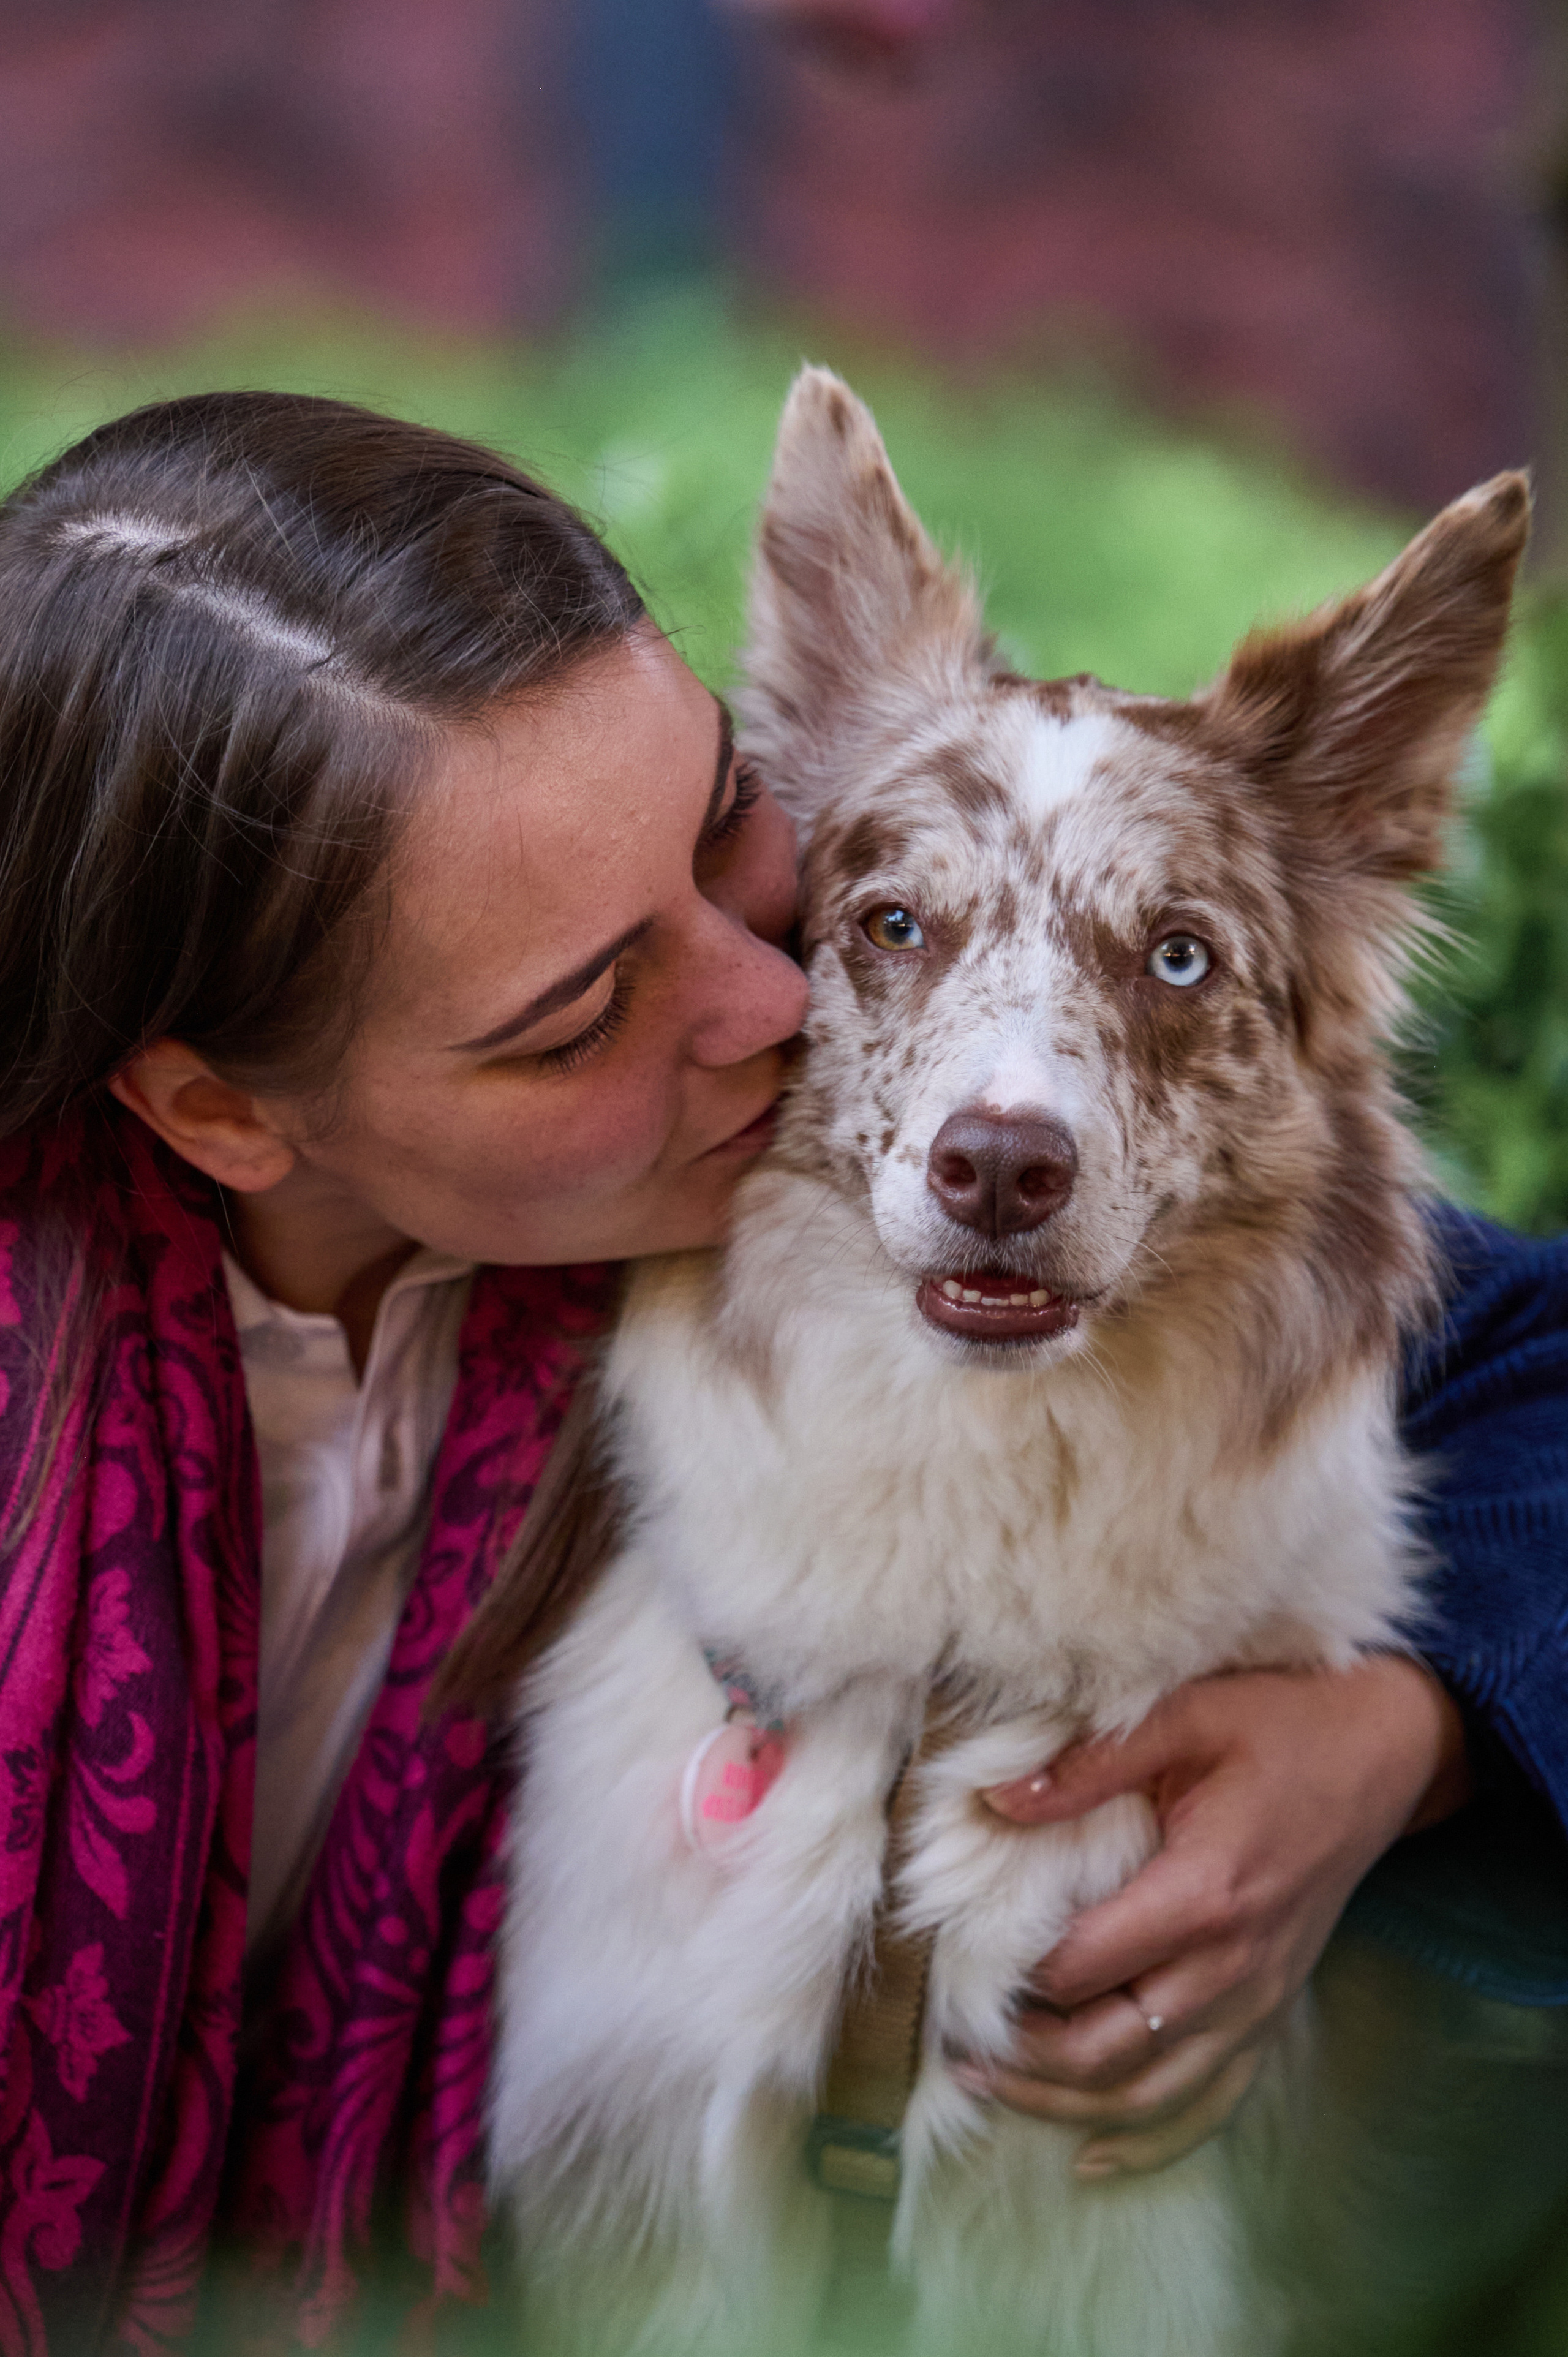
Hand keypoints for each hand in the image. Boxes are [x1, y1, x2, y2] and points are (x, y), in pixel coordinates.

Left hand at [959, 1657, 1469, 2176]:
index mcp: (1204, 1893)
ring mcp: (1258, 1999)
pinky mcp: (1271, 2010)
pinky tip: (1094, 2157)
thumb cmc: (1285, 1723)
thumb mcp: (1187, 1715)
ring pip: (1150, 2094)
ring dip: (1065, 2106)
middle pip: (1106, 2050)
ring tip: (988, 2087)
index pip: (1081, 1966)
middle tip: (952, 2040)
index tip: (953, 1957)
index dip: (1008, 1973)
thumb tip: (994, 1798)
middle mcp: (1234, 1967)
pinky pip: (1211, 2103)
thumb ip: (1089, 1764)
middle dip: (1022, 2057)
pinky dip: (1152, 2141)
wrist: (1386, 1750)